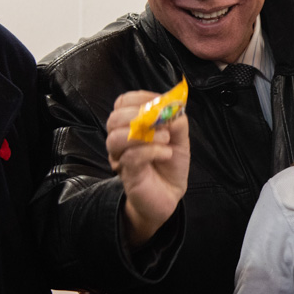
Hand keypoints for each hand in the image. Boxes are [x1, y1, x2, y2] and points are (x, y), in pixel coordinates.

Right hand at [105, 90, 190, 245]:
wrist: (169, 194)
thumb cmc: (170, 164)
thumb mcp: (179, 139)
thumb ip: (176, 120)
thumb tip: (174, 106)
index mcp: (130, 125)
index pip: (123, 102)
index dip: (141, 98)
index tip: (161, 102)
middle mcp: (120, 139)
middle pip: (115, 118)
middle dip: (140, 115)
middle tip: (163, 123)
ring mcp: (120, 157)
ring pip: (116, 137)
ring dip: (144, 134)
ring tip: (166, 139)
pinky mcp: (127, 174)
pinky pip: (131, 157)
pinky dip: (152, 150)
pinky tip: (166, 153)